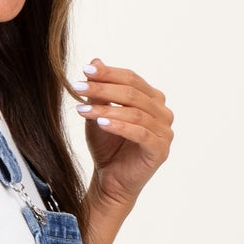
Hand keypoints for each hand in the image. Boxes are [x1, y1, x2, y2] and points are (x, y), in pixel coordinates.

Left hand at [72, 57, 173, 206]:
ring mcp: (165, 132)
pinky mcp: (160, 150)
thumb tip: (95, 60)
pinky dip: (120, 126)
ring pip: (135, 113)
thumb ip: (100, 89)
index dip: (108, 73)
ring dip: (106, 108)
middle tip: (78, 87)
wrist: (110, 183)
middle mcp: (163, 112)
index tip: (83, 71)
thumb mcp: (99, 113)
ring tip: (82, 109)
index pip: (131, 79)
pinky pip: (140, 133)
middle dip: (103, 89)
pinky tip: (100, 122)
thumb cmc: (107, 148)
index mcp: (153, 99)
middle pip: (133, 93)